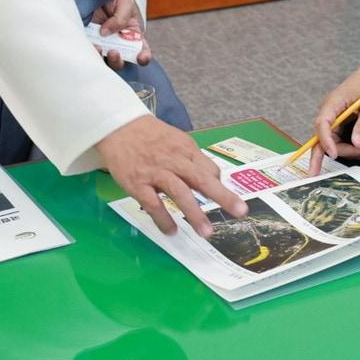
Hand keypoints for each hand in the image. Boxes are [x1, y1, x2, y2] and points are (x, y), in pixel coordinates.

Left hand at [91, 0, 151, 68]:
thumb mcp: (125, 2)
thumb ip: (121, 18)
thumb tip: (105, 32)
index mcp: (132, 34)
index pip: (141, 50)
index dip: (143, 56)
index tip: (141, 58)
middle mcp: (117, 42)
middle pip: (121, 60)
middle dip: (118, 61)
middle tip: (114, 52)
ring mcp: (102, 42)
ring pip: (104, 60)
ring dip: (102, 59)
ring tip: (99, 48)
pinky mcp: (87, 40)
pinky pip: (88, 51)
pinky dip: (89, 51)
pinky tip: (90, 44)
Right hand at [96, 116, 246, 236]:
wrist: (119, 127)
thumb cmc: (151, 137)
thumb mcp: (176, 140)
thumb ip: (193, 160)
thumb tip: (213, 178)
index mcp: (186, 149)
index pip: (209, 169)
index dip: (219, 185)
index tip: (228, 201)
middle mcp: (174, 160)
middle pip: (202, 179)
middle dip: (222, 196)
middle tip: (240, 211)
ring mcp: (155, 172)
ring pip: (179, 192)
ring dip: (194, 213)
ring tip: (206, 232)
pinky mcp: (137, 183)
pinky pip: (153, 203)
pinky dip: (163, 218)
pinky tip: (171, 231)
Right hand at [309, 53, 359, 174]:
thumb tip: (357, 144)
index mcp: (333, 103)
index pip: (323, 123)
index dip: (325, 141)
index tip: (333, 154)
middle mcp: (328, 111)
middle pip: (322, 137)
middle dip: (329, 154)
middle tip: (337, 167)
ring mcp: (331, 117)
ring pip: (330, 141)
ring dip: (346, 150)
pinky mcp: (337, 122)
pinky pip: (337, 139)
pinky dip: (348, 147)